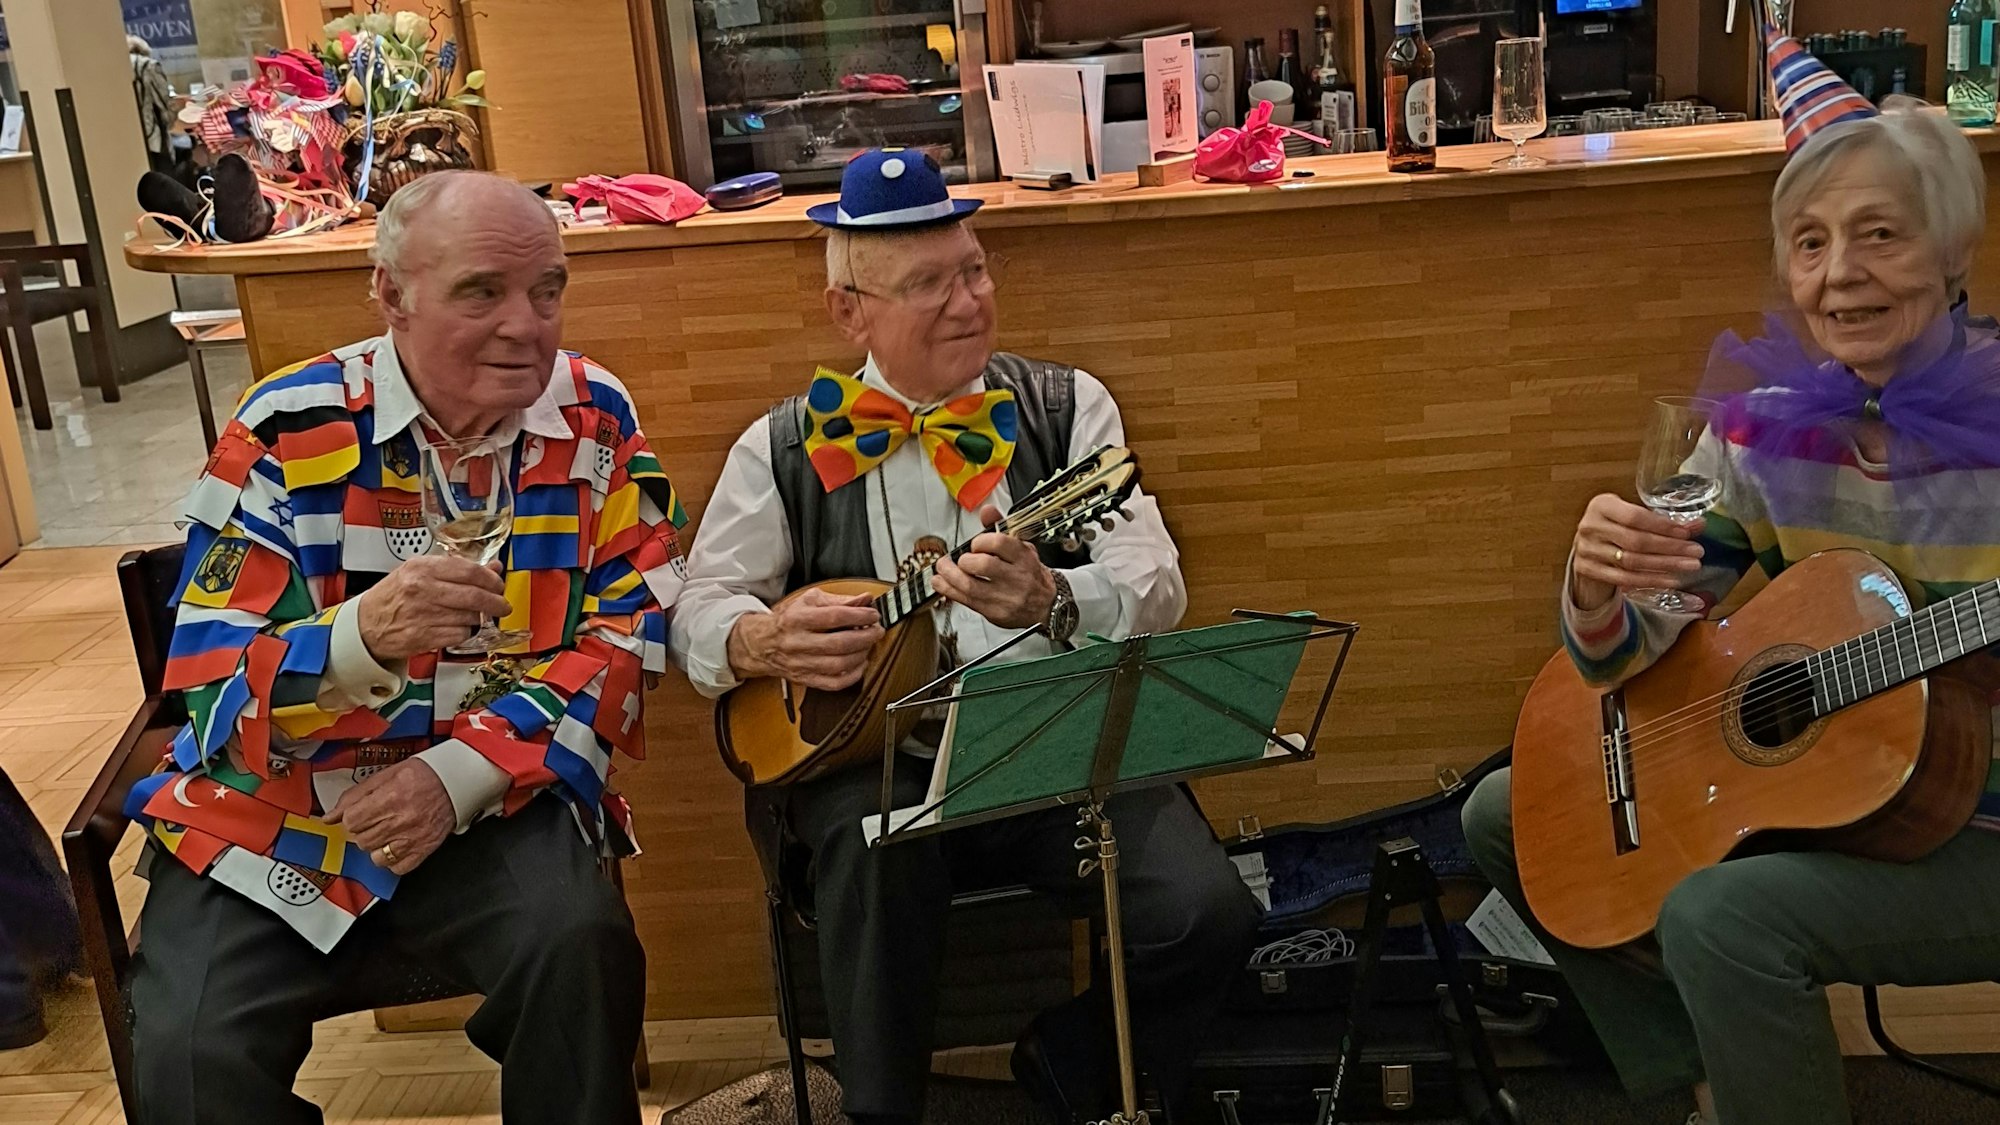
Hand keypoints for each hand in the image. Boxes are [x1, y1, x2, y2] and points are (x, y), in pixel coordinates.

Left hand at [323, 758, 455, 875]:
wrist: (458, 782)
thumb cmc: (425, 775)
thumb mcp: (387, 775)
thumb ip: (356, 796)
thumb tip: (330, 816)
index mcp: (390, 798)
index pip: (352, 821)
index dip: (353, 816)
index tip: (360, 812)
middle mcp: (401, 820)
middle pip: (361, 839)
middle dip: (364, 829)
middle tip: (377, 818)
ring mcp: (413, 838)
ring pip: (375, 856)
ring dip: (377, 845)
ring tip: (387, 831)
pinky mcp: (424, 850)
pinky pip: (396, 868)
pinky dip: (393, 859)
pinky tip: (397, 844)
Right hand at [356, 556, 512, 660]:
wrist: (366, 625)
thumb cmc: (394, 596)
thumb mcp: (420, 572)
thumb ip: (457, 569)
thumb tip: (494, 568)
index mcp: (422, 568)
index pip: (469, 570)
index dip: (491, 579)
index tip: (499, 585)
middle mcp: (423, 589)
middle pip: (474, 596)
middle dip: (496, 602)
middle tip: (502, 605)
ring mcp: (423, 615)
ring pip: (470, 617)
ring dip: (478, 618)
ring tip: (473, 615)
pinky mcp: (424, 637)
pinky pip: (460, 635)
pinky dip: (465, 632)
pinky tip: (458, 627)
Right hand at [726, 588, 883, 691]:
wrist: (761, 644)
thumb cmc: (788, 621)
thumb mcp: (809, 601)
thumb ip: (839, 600)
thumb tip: (865, 599)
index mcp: (797, 619)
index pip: (833, 617)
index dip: (858, 615)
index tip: (873, 614)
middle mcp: (797, 643)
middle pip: (838, 644)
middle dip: (865, 637)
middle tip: (876, 631)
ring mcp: (800, 664)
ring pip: (838, 665)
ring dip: (861, 655)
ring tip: (869, 645)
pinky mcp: (805, 679)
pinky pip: (833, 683)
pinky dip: (852, 676)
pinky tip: (859, 664)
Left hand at [931, 504, 1056, 629]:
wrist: (1046, 604)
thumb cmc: (1030, 574)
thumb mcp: (1022, 547)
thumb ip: (1000, 528)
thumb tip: (987, 511)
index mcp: (1023, 557)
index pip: (998, 543)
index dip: (980, 541)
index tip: (975, 544)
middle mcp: (1016, 578)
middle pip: (983, 565)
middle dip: (964, 560)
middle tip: (960, 559)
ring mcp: (1005, 597)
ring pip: (970, 586)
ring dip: (949, 575)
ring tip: (943, 568)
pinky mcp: (994, 613)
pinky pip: (966, 601)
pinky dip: (949, 589)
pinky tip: (942, 582)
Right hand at [1570, 493, 1705, 611]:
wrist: (1587, 546)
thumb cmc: (1614, 526)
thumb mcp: (1633, 516)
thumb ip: (1663, 520)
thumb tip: (1699, 525)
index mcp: (1602, 505)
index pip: (1635, 517)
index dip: (1663, 526)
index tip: (1687, 534)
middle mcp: (1590, 526)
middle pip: (1635, 541)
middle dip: (1670, 548)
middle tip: (1696, 552)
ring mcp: (1587, 550)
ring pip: (1631, 561)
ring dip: (1664, 565)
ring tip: (1689, 566)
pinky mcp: (1587, 569)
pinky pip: (1624, 578)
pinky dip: (1650, 580)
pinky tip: (1670, 580)